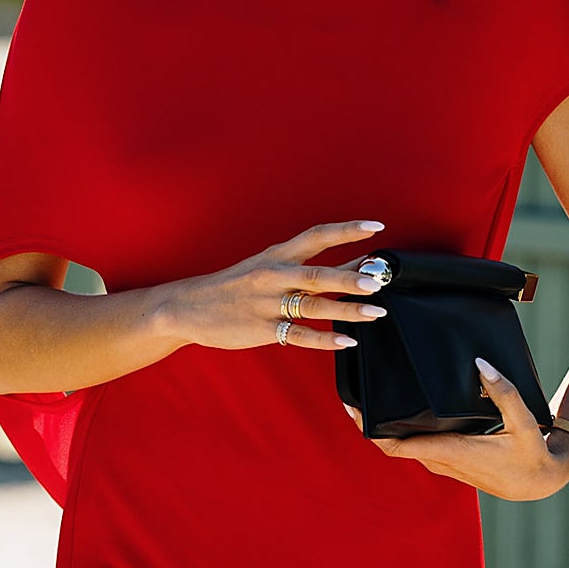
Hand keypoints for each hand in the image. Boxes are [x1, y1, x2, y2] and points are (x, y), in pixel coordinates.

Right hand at [161, 220, 389, 352]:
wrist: (190, 305)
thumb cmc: (238, 284)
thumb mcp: (269, 265)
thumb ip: (310, 265)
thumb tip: (357, 261)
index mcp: (278, 255)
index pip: (317, 236)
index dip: (346, 230)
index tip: (375, 226)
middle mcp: (274, 275)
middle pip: (317, 275)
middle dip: (349, 278)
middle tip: (377, 280)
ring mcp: (267, 304)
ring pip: (313, 307)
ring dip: (346, 310)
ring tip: (375, 312)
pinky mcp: (262, 329)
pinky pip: (298, 336)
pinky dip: (324, 340)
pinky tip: (346, 341)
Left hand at [347, 359, 568, 500]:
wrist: (540, 482)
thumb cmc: (531, 454)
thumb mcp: (523, 421)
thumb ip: (503, 392)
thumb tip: (480, 364)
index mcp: (451, 451)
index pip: (398, 446)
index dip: (370, 430)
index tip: (353, 410)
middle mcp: (441, 459)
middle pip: (392, 444)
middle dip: (369, 423)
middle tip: (352, 393)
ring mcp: (443, 461)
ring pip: (402, 445)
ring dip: (383, 427)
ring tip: (369, 394)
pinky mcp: (449, 459)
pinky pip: (415, 445)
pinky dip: (400, 430)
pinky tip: (398, 408)